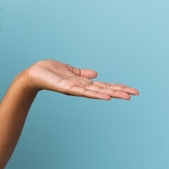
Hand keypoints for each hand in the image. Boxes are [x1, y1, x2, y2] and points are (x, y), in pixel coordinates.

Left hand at [23, 59, 138, 99]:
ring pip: (97, 92)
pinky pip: (83, 91)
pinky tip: (106, 97)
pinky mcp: (67, 87)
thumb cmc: (49, 72)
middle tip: (135, 94)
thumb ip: (82, 73)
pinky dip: (95, 94)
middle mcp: (80, 87)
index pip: (103, 86)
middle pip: (104, 90)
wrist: (33, 74)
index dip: (117, 87)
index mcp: (82, 83)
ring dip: (112, 93)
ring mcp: (75, 88)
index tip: (132, 90)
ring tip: (125, 96)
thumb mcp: (69, 71)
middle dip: (119, 91)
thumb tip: (96, 74)